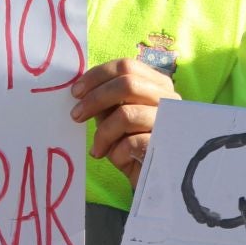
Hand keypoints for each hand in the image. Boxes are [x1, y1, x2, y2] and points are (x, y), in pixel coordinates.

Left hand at [71, 58, 179, 184]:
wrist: (155, 178)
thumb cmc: (133, 145)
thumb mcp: (116, 119)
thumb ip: (106, 101)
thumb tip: (80, 89)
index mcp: (157, 85)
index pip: (127, 66)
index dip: (97, 76)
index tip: (75, 92)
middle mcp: (168, 99)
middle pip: (127, 84)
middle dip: (94, 99)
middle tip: (76, 116)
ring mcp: (170, 121)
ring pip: (126, 114)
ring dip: (103, 133)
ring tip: (98, 148)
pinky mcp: (168, 145)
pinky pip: (131, 143)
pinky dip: (115, 153)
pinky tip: (116, 159)